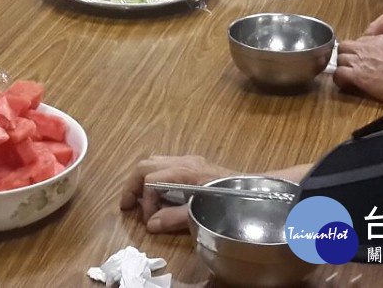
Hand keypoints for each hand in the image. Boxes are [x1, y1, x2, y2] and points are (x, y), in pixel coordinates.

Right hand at [120, 154, 235, 233]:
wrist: (255, 191)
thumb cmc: (229, 201)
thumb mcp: (201, 213)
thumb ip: (174, 218)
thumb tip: (151, 223)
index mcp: (183, 171)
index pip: (150, 181)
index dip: (144, 202)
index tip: (148, 220)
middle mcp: (183, 161)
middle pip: (146, 165)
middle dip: (133, 184)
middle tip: (127, 204)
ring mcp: (188, 160)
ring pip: (154, 161)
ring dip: (142, 179)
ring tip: (139, 198)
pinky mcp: (194, 163)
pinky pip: (165, 164)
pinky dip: (154, 176)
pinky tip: (159, 192)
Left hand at [333, 35, 382, 106]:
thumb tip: (381, 55)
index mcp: (379, 39)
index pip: (359, 41)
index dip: (358, 51)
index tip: (361, 59)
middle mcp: (366, 46)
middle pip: (345, 46)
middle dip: (346, 55)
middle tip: (350, 66)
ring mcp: (360, 60)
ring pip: (339, 58)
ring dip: (342, 66)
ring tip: (348, 75)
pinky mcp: (357, 75)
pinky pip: (339, 73)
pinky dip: (339, 78)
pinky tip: (345, 83)